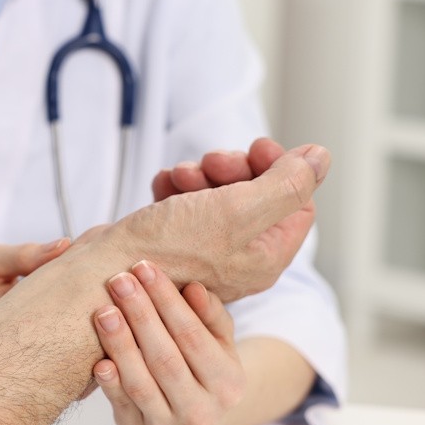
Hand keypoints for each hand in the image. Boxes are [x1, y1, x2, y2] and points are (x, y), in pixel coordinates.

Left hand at [92, 261, 241, 424]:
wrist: (197, 407)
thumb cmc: (205, 358)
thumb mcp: (219, 337)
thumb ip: (210, 314)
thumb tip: (193, 288)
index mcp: (229, 384)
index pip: (194, 337)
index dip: (168, 302)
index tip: (145, 268)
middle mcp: (202, 412)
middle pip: (166, 360)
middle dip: (141, 316)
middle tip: (120, 281)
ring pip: (141, 384)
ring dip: (120, 345)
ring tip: (104, 311)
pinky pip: (121, 406)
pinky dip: (109, 383)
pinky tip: (97, 359)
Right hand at [96, 143, 329, 302]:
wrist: (102, 276)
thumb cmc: (166, 251)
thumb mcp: (239, 211)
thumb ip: (286, 184)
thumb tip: (321, 157)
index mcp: (265, 257)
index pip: (297, 199)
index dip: (279, 167)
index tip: (252, 148)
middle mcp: (239, 258)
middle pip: (258, 194)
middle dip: (234, 168)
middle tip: (209, 162)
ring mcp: (205, 252)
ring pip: (220, 196)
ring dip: (201, 174)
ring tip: (177, 176)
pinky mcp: (173, 245)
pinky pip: (187, 206)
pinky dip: (176, 188)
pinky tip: (161, 187)